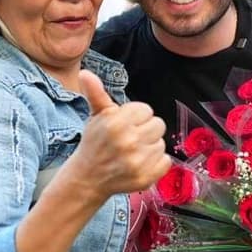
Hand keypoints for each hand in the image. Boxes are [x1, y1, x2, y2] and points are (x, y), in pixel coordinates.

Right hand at [69, 70, 169, 200]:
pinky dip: (156, 163)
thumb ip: (95, 93)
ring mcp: (138, 162)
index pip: (146, 110)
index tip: (125, 125)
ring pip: (161, 144)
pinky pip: (166, 161)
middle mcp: (128, 141)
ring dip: (149, 147)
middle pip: (158, 125)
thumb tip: (85, 73)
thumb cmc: (94, 143)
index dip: (136, 117)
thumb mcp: (95, 116)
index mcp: (116, 123)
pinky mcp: (146, 177)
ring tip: (132, 152)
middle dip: (146, 130)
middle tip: (130, 138)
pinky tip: (139, 164)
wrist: (88, 178)